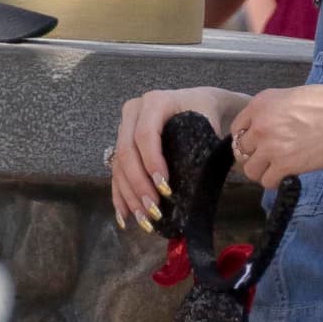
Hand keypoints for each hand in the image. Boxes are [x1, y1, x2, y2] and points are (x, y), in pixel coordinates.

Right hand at [111, 86, 241, 230]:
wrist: (197, 102)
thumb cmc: (205, 112)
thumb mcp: (207, 118)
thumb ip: (204, 140)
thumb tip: (203, 179)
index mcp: (154, 102)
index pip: (145, 135)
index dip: (151, 162)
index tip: (164, 187)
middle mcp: (133, 112)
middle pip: (127, 152)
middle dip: (139, 185)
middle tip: (154, 209)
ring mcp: (123, 128)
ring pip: (118, 166)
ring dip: (129, 195)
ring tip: (143, 218)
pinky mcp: (120, 144)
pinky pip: (115, 172)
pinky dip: (120, 195)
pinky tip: (126, 216)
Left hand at [229, 84, 322, 189]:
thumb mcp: (295, 98)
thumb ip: (276, 112)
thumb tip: (271, 128)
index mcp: (261, 103)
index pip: (237, 128)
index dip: (248, 140)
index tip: (258, 145)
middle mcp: (260, 124)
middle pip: (241, 151)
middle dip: (255, 156)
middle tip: (271, 159)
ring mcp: (270, 145)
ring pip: (250, 170)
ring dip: (264, 171)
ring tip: (280, 168)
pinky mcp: (284, 165)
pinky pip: (267, 181)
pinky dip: (277, 181)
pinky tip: (289, 174)